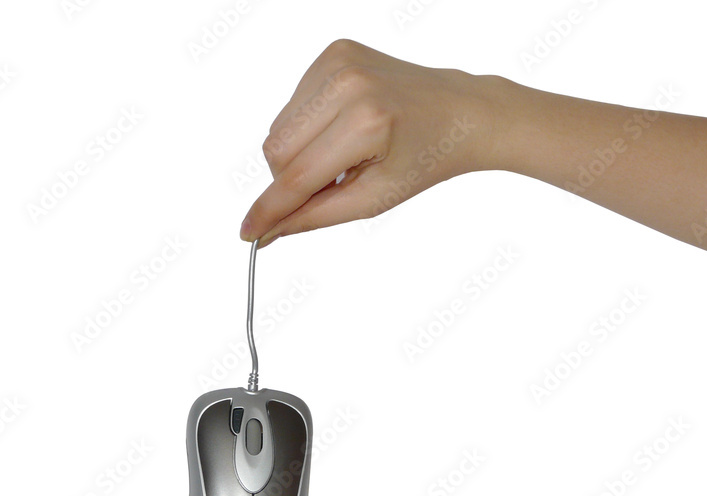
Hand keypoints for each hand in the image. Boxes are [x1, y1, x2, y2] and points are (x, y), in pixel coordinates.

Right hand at [239, 39, 505, 246]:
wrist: (460, 113)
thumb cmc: (424, 159)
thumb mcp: (372, 200)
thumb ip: (313, 217)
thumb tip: (264, 233)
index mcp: (366, 123)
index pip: (298, 177)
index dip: (269, 209)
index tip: (247, 232)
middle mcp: (348, 84)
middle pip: (276, 151)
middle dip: (290, 180)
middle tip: (329, 186)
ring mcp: (338, 61)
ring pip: (278, 128)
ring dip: (299, 153)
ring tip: (344, 155)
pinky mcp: (334, 51)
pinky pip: (293, 105)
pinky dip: (309, 127)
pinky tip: (343, 129)